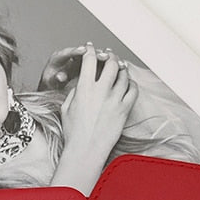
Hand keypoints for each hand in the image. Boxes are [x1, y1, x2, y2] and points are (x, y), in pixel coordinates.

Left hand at [37, 44, 118, 89]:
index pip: (69, 52)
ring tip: (114, 61)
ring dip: (105, 59)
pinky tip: (118, 68)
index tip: (83, 51)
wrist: (54, 94)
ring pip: (95, 58)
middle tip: (103, 55)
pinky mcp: (90, 69)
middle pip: (86, 53)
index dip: (76, 51)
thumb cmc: (52, 88)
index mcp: (59, 59)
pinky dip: (109, 66)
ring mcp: (82, 63)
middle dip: (95, 53)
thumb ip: (57, 79)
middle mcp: (71, 58)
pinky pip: (100, 66)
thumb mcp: (52, 83)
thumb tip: (60, 76)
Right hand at [51, 45, 137, 193]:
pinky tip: (127, 84)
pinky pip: (133, 90)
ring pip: (124, 75)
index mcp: (84, 89)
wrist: (85, 151)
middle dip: (109, 56)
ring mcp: (115, 100)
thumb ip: (75, 92)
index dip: (90, 50)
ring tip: (119, 68)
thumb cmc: (73, 133)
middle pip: (111, 63)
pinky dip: (131, 84)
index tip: (90, 48)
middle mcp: (101, 92)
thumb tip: (82, 84)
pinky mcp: (124, 110)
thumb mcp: (66, 108)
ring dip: (121, 69)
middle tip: (108, 56)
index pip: (89, 60)